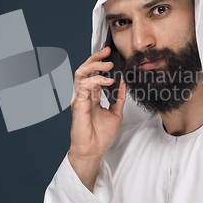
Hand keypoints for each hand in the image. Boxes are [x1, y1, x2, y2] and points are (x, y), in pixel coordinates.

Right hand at [68, 47, 125, 190]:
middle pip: (84, 69)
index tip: (109, 53)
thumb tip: (124, 82)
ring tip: (107, 64)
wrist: (94, 151)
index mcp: (91, 95)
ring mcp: (79, 98)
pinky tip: (107, 81)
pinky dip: (95, 80)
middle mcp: (83, 95)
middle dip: (95, 58)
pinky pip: (83, 86)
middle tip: (106, 51)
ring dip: (94, 66)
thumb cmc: (101, 136)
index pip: (92, 73)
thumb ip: (119, 97)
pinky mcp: (78, 104)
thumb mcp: (116, 113)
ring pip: (80, 73)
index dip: (99, 61)